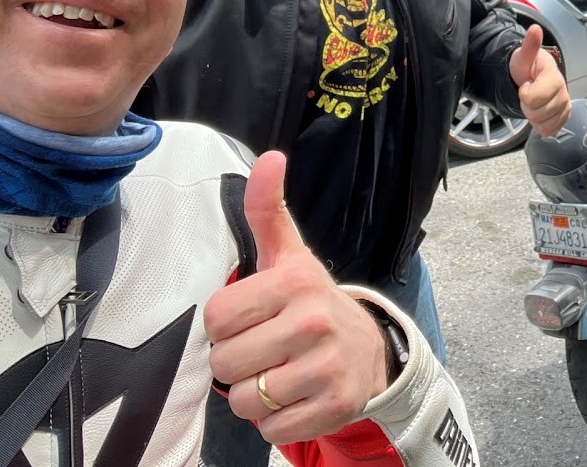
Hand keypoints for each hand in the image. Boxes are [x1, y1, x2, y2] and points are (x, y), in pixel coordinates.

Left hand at [204, 152, 387, 444]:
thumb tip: (269, 157)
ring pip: (245, 400)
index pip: (217, 317)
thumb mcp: (289, 255)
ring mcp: (326, 367)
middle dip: (238, 361)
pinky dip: (276, 420)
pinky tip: (296, 395)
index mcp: (295, 281)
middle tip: (266, 348)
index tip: (252, 317)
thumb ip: (267, 209)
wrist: (370, 350)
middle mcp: (313, 322)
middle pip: (225, 363)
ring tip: (280, 372)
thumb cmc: (311, 301)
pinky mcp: (334, 406)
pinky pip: (271, 429)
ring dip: (255, 394)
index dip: (227, 323)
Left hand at [509, 23, 570, 135]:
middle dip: (528, 106)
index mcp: (553, 75)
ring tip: (534, 102)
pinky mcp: (564, 116)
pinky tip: (539, 113)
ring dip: (534, 116)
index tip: (525, 84)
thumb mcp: (523, 56)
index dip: (525, 94)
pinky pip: (551, 130)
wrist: (531, 77)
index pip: (535, 97)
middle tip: (528, 94)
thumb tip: (535, 29)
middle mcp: (563, 90)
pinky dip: (541, 125)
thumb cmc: (526, 67)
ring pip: (545, 123)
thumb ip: (529, 45)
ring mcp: (565, 104)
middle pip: (540, 113)